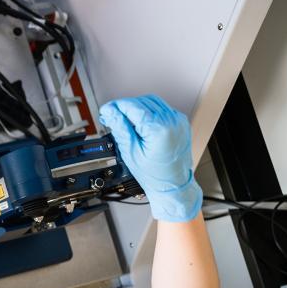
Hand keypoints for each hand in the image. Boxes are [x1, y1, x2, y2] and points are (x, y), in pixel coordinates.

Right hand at [99, 94, 202, 222]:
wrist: (173, 185)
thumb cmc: (154, 175)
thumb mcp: (130, 152)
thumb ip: (119, 128)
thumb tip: (110, 112)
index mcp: (158, 128)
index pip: (132, 106)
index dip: (115, 106)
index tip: (106, 110)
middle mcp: (171, 121)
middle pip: (141, 101)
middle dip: (124, 106)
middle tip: (112, 116)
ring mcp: (178, 120)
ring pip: (152, 102)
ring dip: (136, 107)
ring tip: (125, 120)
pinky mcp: (180, 122)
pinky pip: (162, 109)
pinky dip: (149, 111)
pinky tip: (141, 122)